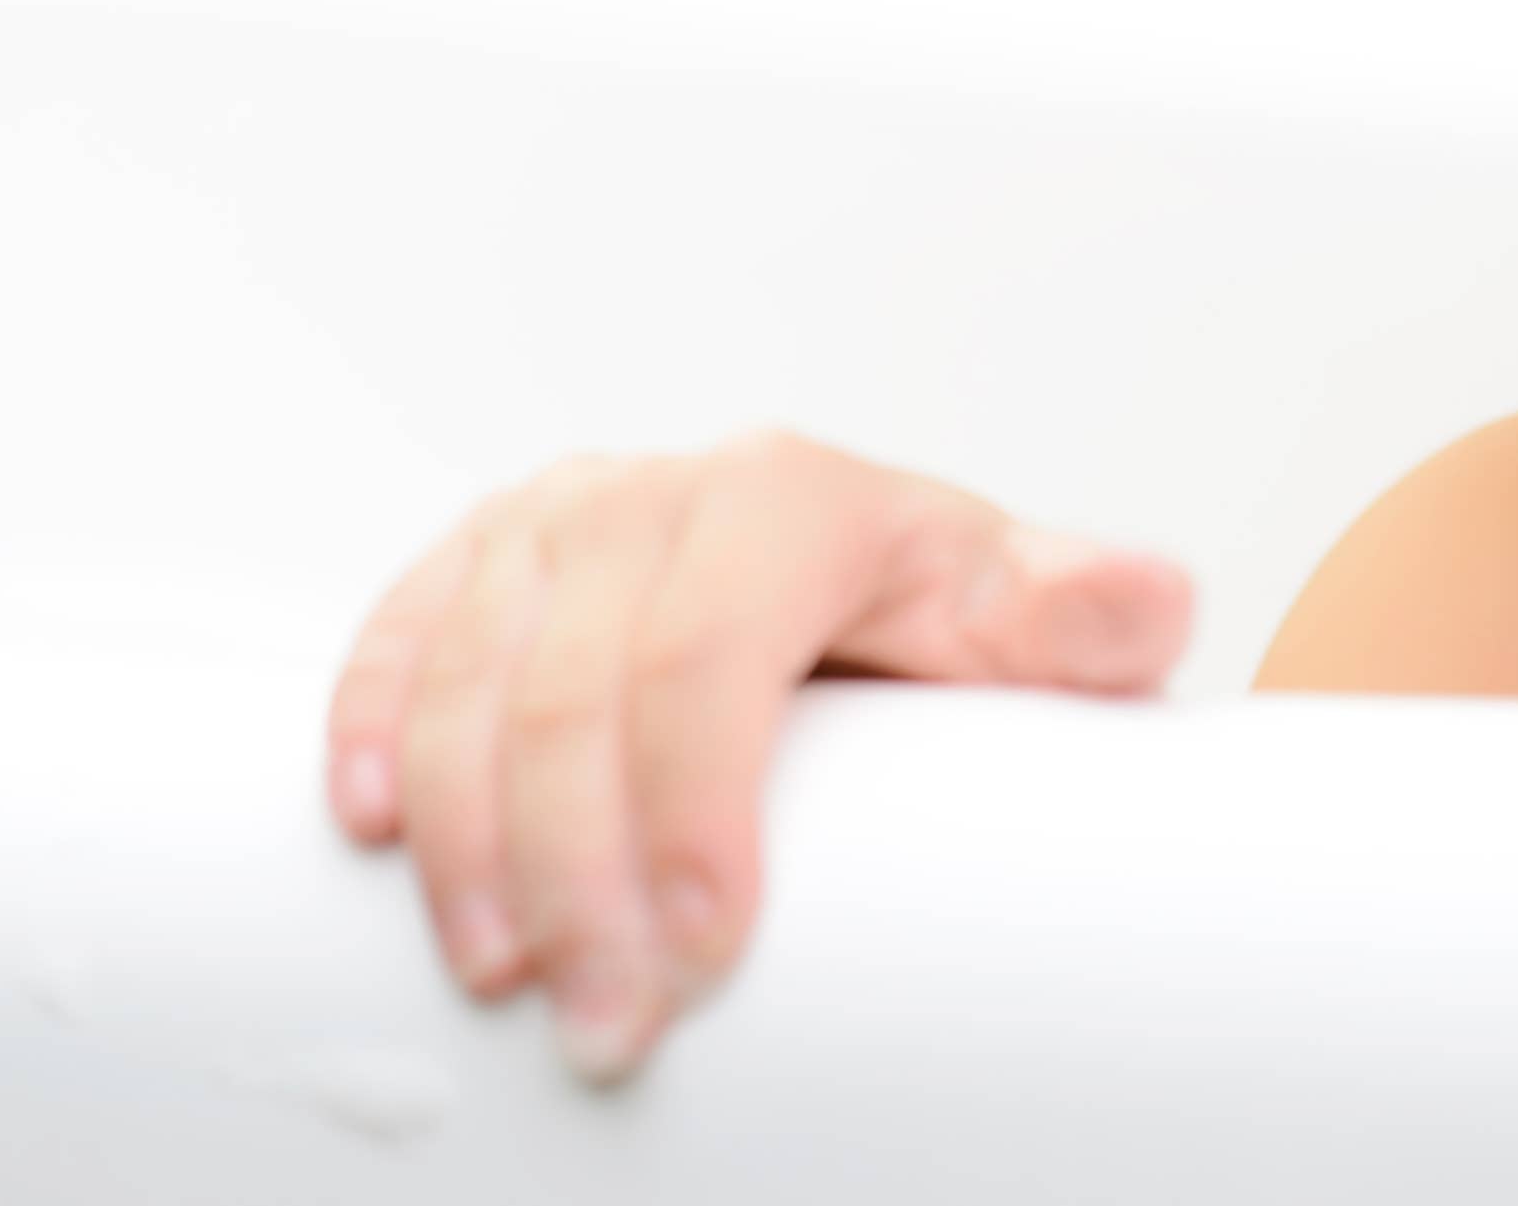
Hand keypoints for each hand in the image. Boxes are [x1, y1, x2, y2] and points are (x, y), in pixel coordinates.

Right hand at [325, 435, 1192, 1079]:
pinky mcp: (479, 562)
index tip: (705, 948)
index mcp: (794, 496)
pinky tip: (370, 831)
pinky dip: (369, 729)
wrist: (868, 587)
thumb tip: (1148, 602)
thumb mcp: (1023, 620)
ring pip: (467, 676)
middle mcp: (659, 494)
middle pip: (577, 688)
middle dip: (578, 875)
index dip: (692, 803)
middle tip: (606, 1024)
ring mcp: (558, 520)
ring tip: (500, 977)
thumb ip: (1083, 616)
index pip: (711, 649)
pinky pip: (394, 634)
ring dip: (465, 840)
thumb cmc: (940, 621)